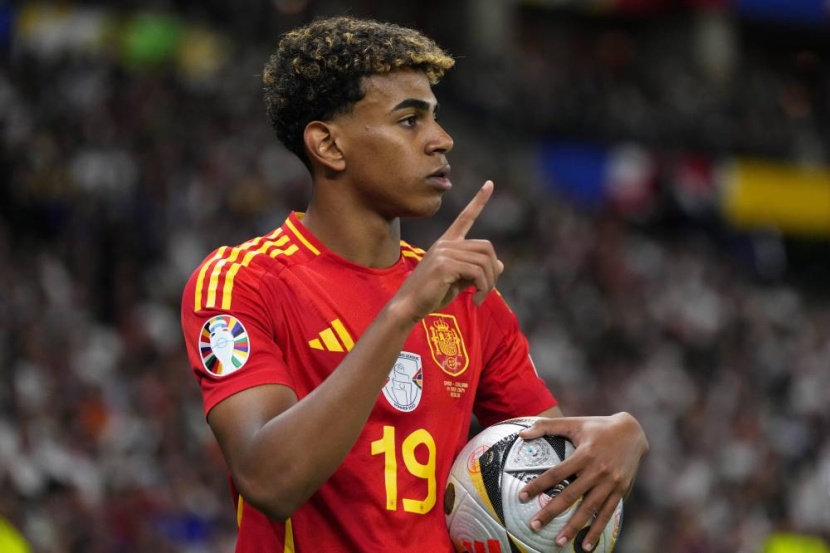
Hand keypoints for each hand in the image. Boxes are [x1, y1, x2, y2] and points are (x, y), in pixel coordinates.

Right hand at [391, 180, 503, 321]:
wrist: (409, 306)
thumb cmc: (431, 295)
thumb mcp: (458, 281)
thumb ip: (476, 270)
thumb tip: (500, 264)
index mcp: (446, 243)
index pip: (465, 217)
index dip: (479, 201)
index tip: (490, 184)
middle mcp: (445, 244)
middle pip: (486, 247)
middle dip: (492, 271)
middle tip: (486, 290)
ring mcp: (444, 253)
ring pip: (484, 262)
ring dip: (488, 283)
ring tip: (480, 298)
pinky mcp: (445, 265)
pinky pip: (477, 273)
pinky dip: (482, 288)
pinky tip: (476, 301)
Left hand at [517, 412, 647, 551]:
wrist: (632, 431)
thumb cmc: (597, 426)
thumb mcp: (573, 422)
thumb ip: (546, 426)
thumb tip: (521, 434)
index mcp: (584, 454)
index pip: (556, 473)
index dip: (538, 485)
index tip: (522, 496)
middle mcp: (598, 470)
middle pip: (570, 495)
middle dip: (551, 512)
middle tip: (533, 525)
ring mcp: (611, 482)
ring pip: (589, 509)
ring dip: (574, 527)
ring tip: (559, 542)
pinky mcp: (620, 491)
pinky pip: (607, 514)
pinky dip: (597, 530)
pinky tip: (587, 546)